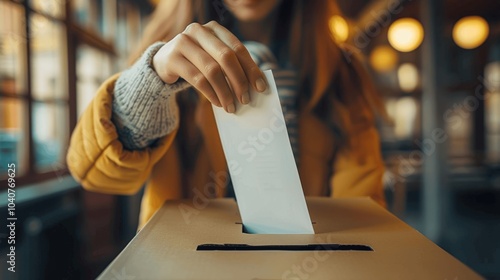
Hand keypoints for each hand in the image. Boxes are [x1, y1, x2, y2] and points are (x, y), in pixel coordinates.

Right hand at [152, 21, 267, 112]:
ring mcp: (183, 42)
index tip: (260, 87)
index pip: (238, 48)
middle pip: (226, 57)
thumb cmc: (196, 62)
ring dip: (224, 91)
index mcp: (214, 28)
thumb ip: (231, 66)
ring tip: (231, 106)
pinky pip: (197, 79)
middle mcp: (198, 31)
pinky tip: (218, 103)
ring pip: (211, 70)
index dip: (251, 69)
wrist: (163, 62)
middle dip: (239, 81)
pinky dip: (210, 94)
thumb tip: (254, 86)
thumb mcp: (214, 58)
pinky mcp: (172, 58)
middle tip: (245, 99)